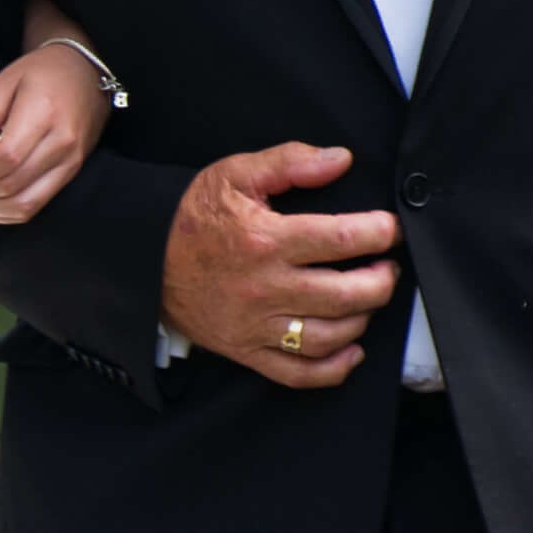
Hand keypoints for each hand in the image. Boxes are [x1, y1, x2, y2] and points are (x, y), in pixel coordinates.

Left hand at [0, 37, 111, 225]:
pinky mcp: (71, 173)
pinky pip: (36, 207)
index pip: (4, 158)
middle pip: (10, 184)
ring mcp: (70, 162)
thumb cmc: (40, 73)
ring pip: (23, 204)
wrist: (85, 73)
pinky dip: (6, 212)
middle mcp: (62, 143)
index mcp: (44, 114)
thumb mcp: (4, 82)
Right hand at [161, 144, 395, 389]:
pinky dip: (334, 368)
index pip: (345, 238)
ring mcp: (256, 325)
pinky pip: (298, 373)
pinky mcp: (246, 351)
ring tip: (368, 298)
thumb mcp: (236, 173)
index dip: (381, 232)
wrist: (142, 257)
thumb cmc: (193, 214)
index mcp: (267, 239)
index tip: (390, 228)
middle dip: (382, 280)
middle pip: (348, 295)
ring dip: (364, 318)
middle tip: (387, 265)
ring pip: (331, 336)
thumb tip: (341, 159)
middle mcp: (266, 287)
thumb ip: (291, 162)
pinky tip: (352, 350)